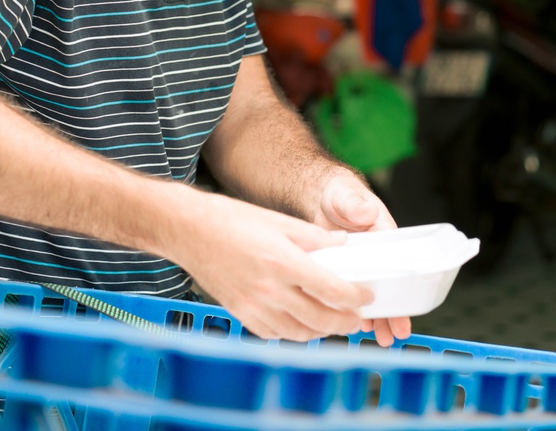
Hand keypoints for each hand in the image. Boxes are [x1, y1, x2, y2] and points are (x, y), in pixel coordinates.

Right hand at [170, 191, 374, 340]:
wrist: (189, 231)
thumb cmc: (231, 221)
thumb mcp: (279, 221)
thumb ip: (315, 238)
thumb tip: (344, 244)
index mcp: (283, 262)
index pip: (332, 290)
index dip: (355, 298)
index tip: (366, 297)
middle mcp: (270, 290)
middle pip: (320, 319)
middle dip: (345, 322)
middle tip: (358, 319)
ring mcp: (254, 306)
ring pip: (299, 333)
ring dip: (322, 332)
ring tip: (334, 322)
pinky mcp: (241, 314)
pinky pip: (275, 333)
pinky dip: (294, 333)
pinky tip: (302, 323)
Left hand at [314, 173, 412, 346]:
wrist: (317, 194)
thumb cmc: (338, 192)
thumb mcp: (345, 194)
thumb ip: (354, 202)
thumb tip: (365, 212)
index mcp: (382, 233)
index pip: (397, 263)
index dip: (402, 288)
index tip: (406, 309)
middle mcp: (374, 251)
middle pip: (387, 285)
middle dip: (394, 311)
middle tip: (396, 334)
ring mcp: (358, 262)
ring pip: (370, 293)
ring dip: (377, 315)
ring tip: (381, 338)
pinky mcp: (342, 269)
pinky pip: (349, 292)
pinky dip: (352, 308)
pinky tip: (354, 325)